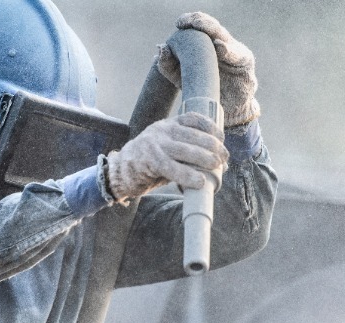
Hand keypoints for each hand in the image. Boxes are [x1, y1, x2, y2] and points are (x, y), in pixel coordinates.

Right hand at [105, 112, 227, 201]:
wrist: (119, 172)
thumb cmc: (149, 163)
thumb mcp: (167, 150)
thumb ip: (188, 153)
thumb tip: (218, 164)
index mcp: (167, 125)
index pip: (192, 118)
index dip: (210, 127)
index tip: (221, 137)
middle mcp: (161, 131)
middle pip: (193, 135)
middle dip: (213, 146)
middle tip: (224, 157)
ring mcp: (155, 145)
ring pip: (186, 150)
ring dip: (205, 158)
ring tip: (217, 166)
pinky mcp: (150, 161)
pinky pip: (173, 168)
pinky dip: (189, 175)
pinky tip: (200, 182)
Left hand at [158, 12, 260, 127]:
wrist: (226, 111)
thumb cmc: (204, 90)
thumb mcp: (181, 78)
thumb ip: (169, 65)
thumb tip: (160, 48)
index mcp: (207, 44)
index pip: (199, 26)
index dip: (190, 20)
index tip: (179, 23)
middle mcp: (222, 43)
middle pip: (212, 27)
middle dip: (201, 22)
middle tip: (189, 22)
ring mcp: (235, 52)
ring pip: (224, 37)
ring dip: (213, 31)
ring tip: (201, 28)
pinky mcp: (245, 64)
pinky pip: (237, 55)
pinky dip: (228, 51)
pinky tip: (220, 47)